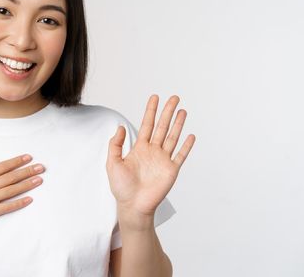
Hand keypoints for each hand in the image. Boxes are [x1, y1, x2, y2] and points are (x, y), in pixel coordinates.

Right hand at [0, 147, 45, 234]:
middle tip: (42, 167)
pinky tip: (29, 199)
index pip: (2, 167)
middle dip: (27, 171)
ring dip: (27, 185)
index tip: (28, 157)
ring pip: (11, 190)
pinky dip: (18, 203)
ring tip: (40, 180)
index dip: (16, 162)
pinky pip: (6, 207)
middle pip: (10, 177)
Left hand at [106, 95, 195, 220]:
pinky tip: (191, 135)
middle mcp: (153, 151)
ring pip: (173, 137)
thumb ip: (115, 145)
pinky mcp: (171, 170)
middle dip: (168, 112)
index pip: (147, 124)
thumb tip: (121, 127)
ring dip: (178, 124)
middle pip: (162, 127)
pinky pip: (181, 155)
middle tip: (174, 98)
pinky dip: (187, 146)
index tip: (155, 97)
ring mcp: (163, 160)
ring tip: (183, 111)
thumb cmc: (121, 188)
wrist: (133, 206)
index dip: (151, 111)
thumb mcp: (112, 163)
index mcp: (140, 148)